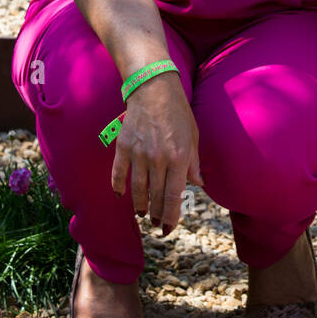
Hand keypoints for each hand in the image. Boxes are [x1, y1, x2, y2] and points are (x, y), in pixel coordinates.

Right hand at [111, 71, 202, 235]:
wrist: (153, 88)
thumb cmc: (177, 112)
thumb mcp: (193, 136)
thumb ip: (193, 162)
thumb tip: (198, 184)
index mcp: (178, 158)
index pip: (173, 197)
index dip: (170, 217)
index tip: (168, 229)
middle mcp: (158, 159)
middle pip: (154, 197)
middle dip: (156, 215)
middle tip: (156, 224)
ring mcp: (138, 154)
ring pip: (136, 190)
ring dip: (139, 205)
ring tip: (142, 214)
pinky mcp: (123, 147)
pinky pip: (118, 173)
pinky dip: (118, 186)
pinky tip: (121, 195)